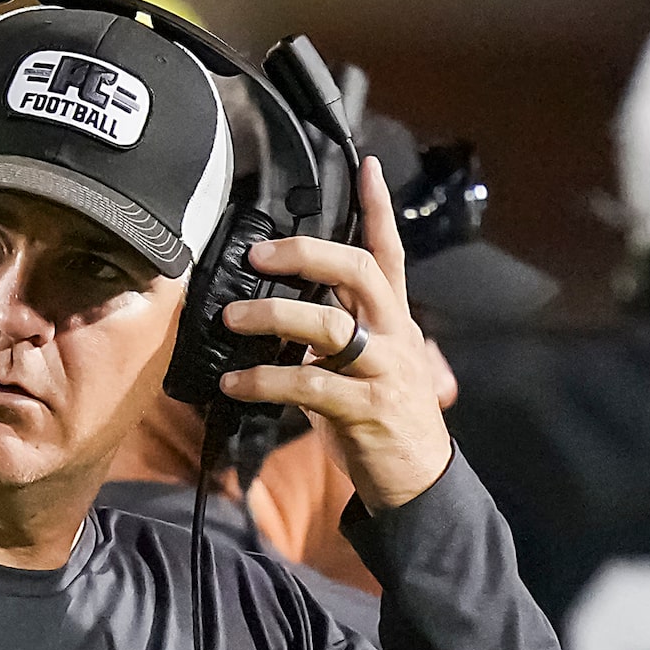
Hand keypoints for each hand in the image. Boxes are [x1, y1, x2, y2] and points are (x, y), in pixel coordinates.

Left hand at [218, 156, 454, 512]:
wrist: (419, 482)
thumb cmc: (384, 420)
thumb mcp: (369, 365)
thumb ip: (336, 335)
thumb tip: (281, 311)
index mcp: (396, 321)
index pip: (390, 254)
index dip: (378, 210)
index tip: (364, 166)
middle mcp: (394, 337)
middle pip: (360, 272)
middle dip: (308, 255)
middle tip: (260, 254)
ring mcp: (383, 371)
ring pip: (330, 327)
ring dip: (274, 316)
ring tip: (231, 318)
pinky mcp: (365, 409)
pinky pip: (309, 385)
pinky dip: (265, 380)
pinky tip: (234, 382)